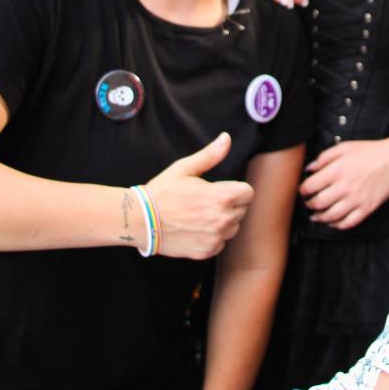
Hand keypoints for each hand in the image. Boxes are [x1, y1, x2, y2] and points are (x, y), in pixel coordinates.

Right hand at [143, 133, 255, 258]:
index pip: (248, 193)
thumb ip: (210, 155)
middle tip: (206, 202)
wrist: (140, 220)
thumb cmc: (162, 192)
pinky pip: (220, 243)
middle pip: (241, 210)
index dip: (236, 189)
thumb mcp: (185, 168)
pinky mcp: (206, 251)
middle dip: (229, 205)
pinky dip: (212, 238)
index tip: (222, 189)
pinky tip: (195, 229)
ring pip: (232, 228)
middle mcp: (223, 219)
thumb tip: (226, 138)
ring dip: (222, 222)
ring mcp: (215, 238)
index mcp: (222, 197)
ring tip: (200, 216)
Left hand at [301, 134, 388, 228]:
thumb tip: (310, 169)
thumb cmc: (371, 152)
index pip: (309, 187)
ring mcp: (356, 200)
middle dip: (309, 205)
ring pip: (330, 216)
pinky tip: (333, 222)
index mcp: (336, 171)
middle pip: (317, 203)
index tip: (303, 191)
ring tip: (316, 216)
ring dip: (320, 218)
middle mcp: (344, 187)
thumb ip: (324, 157)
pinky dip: (337, 225)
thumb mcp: (344, 148)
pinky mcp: (366, 209)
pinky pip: (348, 223)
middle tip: (308, 203)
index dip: (302, 190)